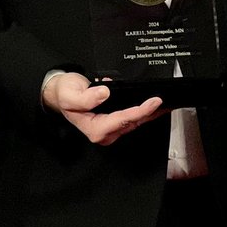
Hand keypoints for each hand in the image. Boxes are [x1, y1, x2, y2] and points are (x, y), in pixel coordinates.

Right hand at [41, 71, 165, 144]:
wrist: (61, 93)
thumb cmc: (65, 93)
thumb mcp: (70, 93)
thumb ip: (86, 97)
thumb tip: (104, 93)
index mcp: (94, 129)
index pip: (122, 120)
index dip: (140, 111)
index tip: (154, 102)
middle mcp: (104, 133)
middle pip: (132, 123)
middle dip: (149, 113)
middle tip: (165, 102)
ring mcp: (109, 130)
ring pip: (134, 122)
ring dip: (149, 113)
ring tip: (164, 103)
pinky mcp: (113, 124)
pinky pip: (132, 119)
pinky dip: (143, 111)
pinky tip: (153, 105)